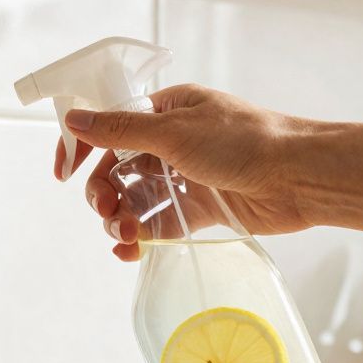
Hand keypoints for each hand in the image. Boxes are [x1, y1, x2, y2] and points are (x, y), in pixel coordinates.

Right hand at [55, 84, 315, 260]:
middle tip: (106, 210)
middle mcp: (171, 143)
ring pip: (134, 200)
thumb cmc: (244, 140)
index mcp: (165, 111)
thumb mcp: (173, 130)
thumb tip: (74, 118)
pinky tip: (130, 251)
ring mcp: (184, 178)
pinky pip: (158, 224)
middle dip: (102, 192)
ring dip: (120, 219)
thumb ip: (119, 129)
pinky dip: (140, 237)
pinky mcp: (198, 210)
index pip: (109, 126)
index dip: (82, 147)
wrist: (300, 177)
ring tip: (125, 235)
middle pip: (116, 170)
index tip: (63, 172)